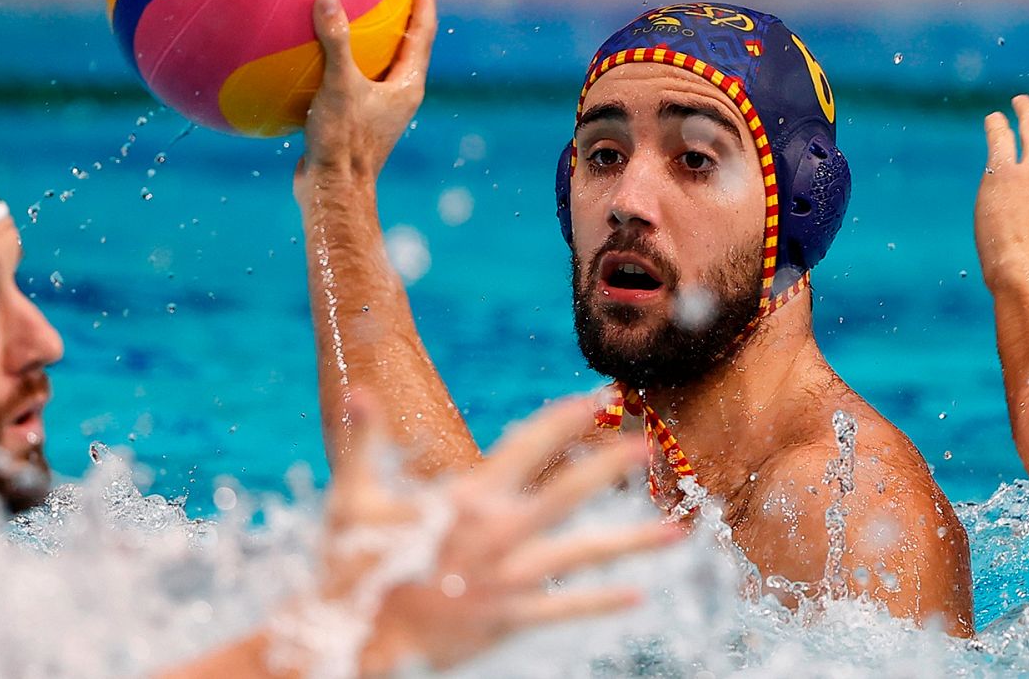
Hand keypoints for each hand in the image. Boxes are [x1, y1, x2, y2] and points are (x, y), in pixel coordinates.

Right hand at [291, 395, 674, 676]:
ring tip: (676, 532)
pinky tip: (636, 595)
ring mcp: (508, 578)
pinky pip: (565, 609)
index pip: (529, 445)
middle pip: (569, 491)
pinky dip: (601, 602)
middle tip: (648, 446)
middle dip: (612, 466)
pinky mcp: (509, 618)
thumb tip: (359, 392)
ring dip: (633, 541)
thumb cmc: (352, 565)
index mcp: (466, 498)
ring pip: (583, 554)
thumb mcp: (353, 498)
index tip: (596, 400)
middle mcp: (497, 533)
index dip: (565, 419)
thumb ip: (364, 441)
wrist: (357, 636)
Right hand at [295, 0, 436, 185]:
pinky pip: (348, 75)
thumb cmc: (342, 142)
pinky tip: (307, 44)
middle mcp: (399, 92)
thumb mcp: (338, 86)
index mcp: (408, 83)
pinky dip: (336, 54)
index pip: (424, 26)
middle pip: (408, 37)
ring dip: (372, 29)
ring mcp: (377, 106)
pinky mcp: (354, 117)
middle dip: (403, 2)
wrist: (331, 192)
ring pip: (379, 57)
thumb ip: (335, 41)